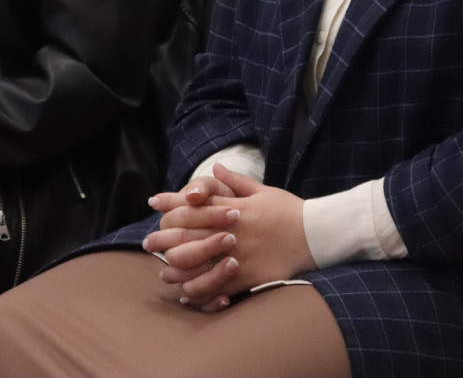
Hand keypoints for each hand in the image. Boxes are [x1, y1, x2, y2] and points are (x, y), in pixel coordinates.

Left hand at [145, 164, 312, 310]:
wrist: (315, 234)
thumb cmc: (288, 210)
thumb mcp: (263, 190)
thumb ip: (235, 182)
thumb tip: (216, 169)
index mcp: (234, 209)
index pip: (194, 205)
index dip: (171, 203)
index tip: (154, 203)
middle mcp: (232, 232)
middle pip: (189, 236)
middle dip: (164, 239)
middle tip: (147, 243)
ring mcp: (238, 256)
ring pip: (199, 265)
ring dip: (177, 269)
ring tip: (164, 272)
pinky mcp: (248, 276)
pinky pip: (218, 288)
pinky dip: (200, 292)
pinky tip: (187, 293)